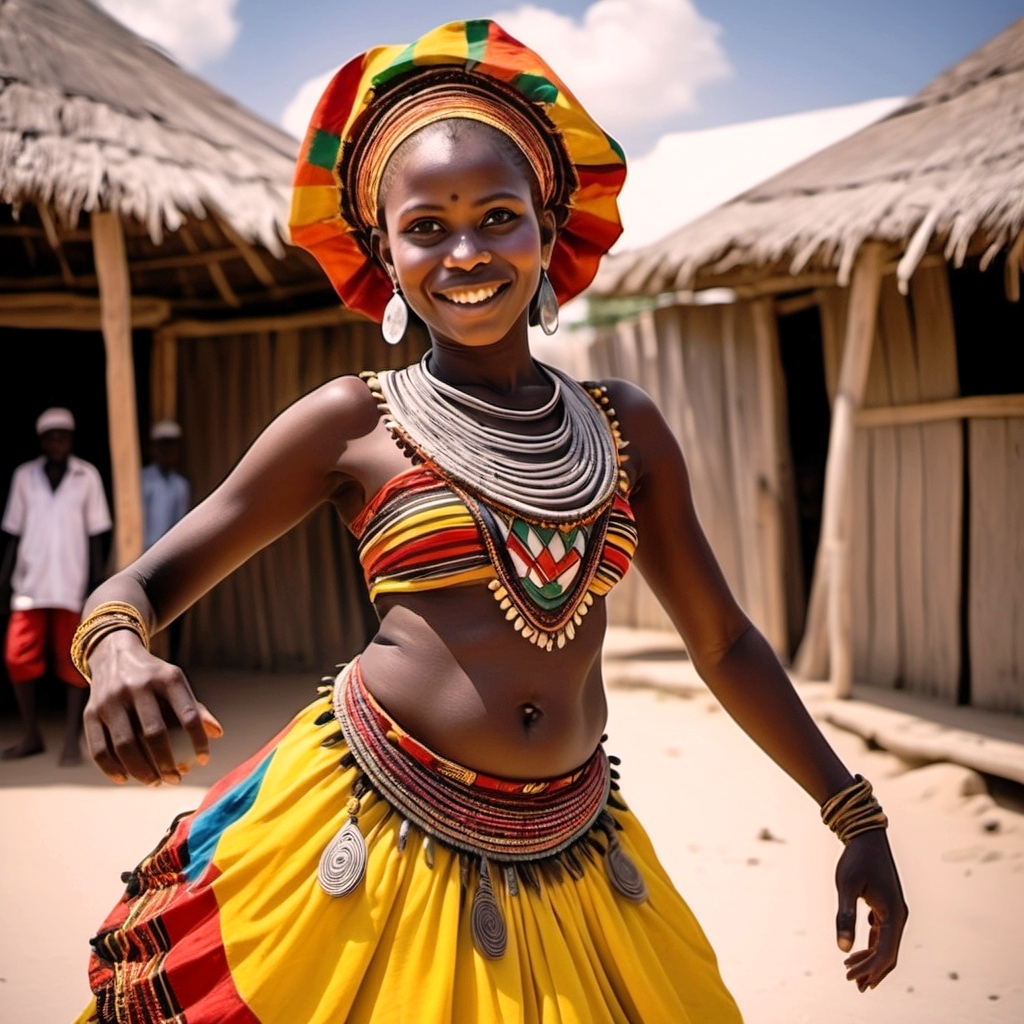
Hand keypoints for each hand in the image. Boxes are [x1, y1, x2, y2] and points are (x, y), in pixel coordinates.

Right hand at [82, 629, 222, 785]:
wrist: (114, 655)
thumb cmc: (154, 677)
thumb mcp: (176, 682)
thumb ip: (195, 708)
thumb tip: (217, 734)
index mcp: (167, 678)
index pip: (188, 715)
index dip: (198, 741)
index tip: (203, 761)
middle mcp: (138, 686)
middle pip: (154, 733)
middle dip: (166, 762)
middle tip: (176, 779)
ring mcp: (111, 699)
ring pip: (125, 745)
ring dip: (141, 770)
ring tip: (155, 782)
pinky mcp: (90, 712)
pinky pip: (99, 747)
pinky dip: (111, 768)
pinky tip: (124, 779)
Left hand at [834, 828, 907, 989]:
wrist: (866, 836)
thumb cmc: (855, 860)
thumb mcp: (845, 887)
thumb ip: (845, 917)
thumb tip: (843, 949)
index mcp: (894, 913)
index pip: (886, 952)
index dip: (870, 969)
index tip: (852, 979)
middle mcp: (899, 915)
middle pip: (889, 953)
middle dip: (872, 970)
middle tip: (852, 983)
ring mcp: (895, 911)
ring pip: (886, 944)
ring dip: (871, 960)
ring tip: (851, 973)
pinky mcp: (887, 906)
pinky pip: (883, 933)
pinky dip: (872, 945)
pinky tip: (858, 952)